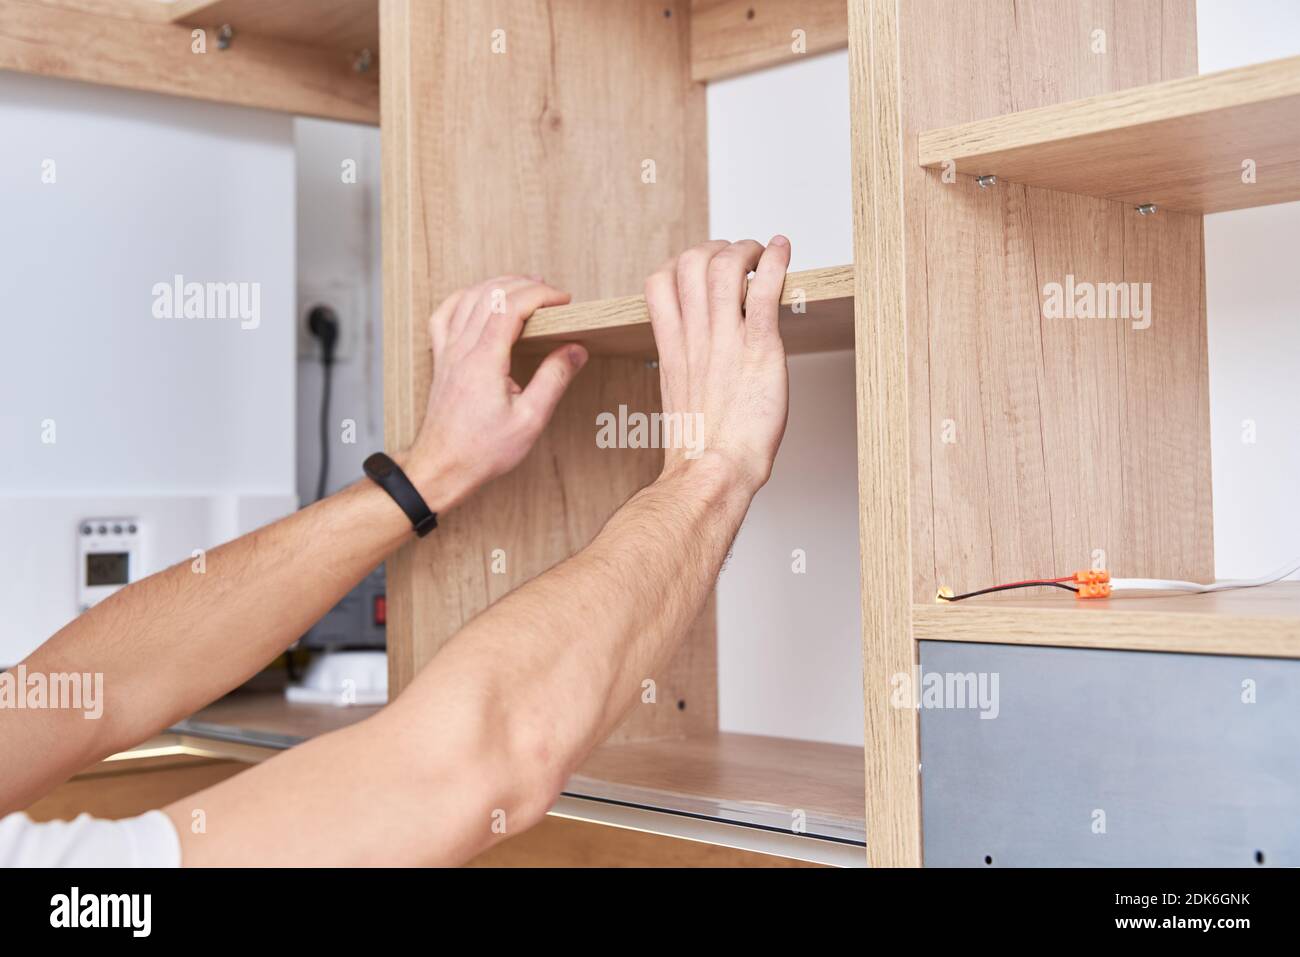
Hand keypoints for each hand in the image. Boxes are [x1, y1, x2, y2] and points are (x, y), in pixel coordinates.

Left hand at [401, 277, 587, 510]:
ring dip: (497, 285)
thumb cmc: (483, 451)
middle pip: (491, 293)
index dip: (541, 294)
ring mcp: (447, 352)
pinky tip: (477, 299)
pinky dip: (463, 298)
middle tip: (551, 293)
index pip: (512, 305)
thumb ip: (554, 379)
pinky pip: (444, 314)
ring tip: (523, 288)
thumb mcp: (530, 419)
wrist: (442, 467)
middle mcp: (462, 349)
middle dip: (524, 284)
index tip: (563, 301)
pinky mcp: (440, 359)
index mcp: (485, 360)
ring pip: (468, 297)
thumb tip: (575, 349)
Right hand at [643, 237, 791, 494]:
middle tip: (738, 258)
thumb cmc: (703, 448)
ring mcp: (725, 340)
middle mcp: (696, 337)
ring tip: (760, 255)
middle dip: (716, 249)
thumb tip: (707, 360)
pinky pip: (764, 289)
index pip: (659, 283)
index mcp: (673, 348)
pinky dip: (775, 261)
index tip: (702, 269)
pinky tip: (782, 251)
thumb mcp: (682, 399)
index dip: (680, 264)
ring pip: (723, 267)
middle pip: (690, 263)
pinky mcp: (759, 348)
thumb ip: (691, 370)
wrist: (713, 471)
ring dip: (746, 249)